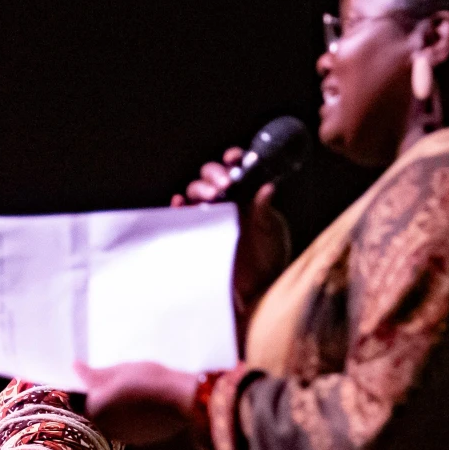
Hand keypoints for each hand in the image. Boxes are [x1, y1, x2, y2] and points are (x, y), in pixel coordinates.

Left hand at [75, 362, 196, 445]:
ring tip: (129, 392)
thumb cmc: (149, 380)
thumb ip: (94, 373)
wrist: (182, 400)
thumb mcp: (120, 371)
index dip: (80, 387)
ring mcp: (121, 437)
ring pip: (110, 420)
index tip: (88, 376)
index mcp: (94, 409)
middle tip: (112, 381)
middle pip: (93, 411)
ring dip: (113, 409)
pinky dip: (127, 417)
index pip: (75, 399)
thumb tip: (76, 368)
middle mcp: (103, 428)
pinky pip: (125, 427)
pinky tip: (141, 404)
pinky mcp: (138, 441)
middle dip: (98, 398)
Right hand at [173, 146, 290, 321]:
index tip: (234, 158)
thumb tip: (267, 187)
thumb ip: (265, 210)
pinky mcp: (195, 234)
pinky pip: (180, 216)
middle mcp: (225, 202)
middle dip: (213, 175)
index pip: (234, 168)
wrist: (257, 290)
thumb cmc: (269, 258)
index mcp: (245, 195)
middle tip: (225, 184)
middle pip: (209, 177)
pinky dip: (176, 207)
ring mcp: (208, 217)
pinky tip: (179, 204)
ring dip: (198, 189)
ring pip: (193, 192)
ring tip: (210, 197)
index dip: (231, 159)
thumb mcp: (272, 231)